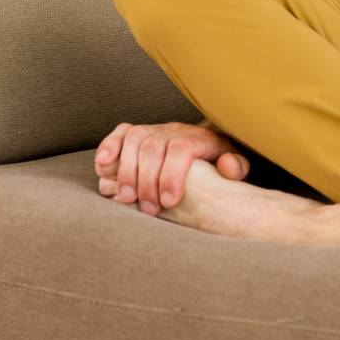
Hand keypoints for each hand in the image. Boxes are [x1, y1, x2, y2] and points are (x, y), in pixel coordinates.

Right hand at [95, 120, 250, 215]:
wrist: (207, 141)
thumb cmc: (219, 160)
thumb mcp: (235, 164)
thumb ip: (236, 167)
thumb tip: (228, 167)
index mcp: (199, 138)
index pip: (180, 149)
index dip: (171, 175)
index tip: (168, 202)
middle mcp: (174, 130)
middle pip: (153, 147)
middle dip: (146, 181)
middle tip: (148, 209)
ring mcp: (154, 130)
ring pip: (134, 140)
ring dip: (126, 170)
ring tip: (127, 199)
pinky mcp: (137, 133)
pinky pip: (120, 133)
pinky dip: (108, 147)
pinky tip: (103, 168)